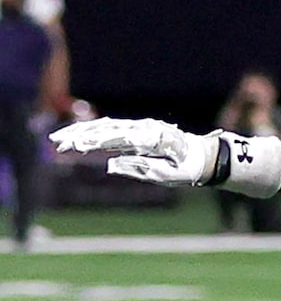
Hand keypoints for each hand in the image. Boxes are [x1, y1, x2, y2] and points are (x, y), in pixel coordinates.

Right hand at [50, 116, 218, 186]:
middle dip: (80, 135)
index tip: (77, 146)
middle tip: (58, 143)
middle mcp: (144, 127)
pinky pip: (111, 128)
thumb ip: (138, 169)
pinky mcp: (136, 129)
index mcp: (153, 138)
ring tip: (60, 140)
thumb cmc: (185, 169)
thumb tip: (110, 165)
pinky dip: (92, 131)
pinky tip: (77, 136)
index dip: (96, 141)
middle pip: (107, 129)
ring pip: (106, 126)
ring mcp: (139, 126)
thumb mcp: (165, 175)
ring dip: (81, 132)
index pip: (119, 139)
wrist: (201, 156)